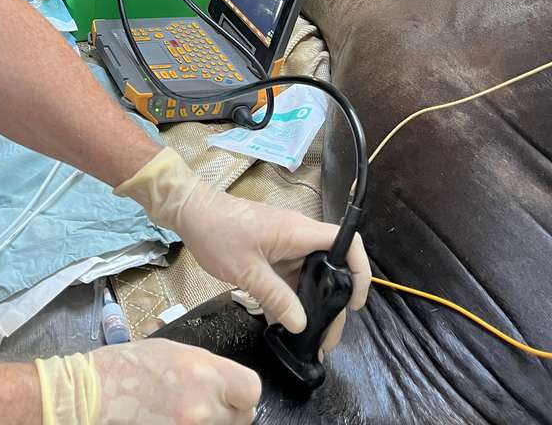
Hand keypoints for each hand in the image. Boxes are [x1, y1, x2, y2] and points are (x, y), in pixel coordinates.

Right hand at [35, 338, 259, 424]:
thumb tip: (226, 383)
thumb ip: (207, 368)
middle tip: (206, 403)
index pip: (252, 389)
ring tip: (184, 411)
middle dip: (228, 410)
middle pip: (242, 417)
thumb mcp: (175, 352)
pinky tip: (173, 419)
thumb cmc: (127, 366)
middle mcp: (204, 404)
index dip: (242, 391)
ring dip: (212, 421)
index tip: (233, 392)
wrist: (94, 393)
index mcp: (205, 372)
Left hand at [116, 149, 369, 342]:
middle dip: (333, 303)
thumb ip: (276, 298)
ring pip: (309, 275)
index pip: (345, 243)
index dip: (360, 270)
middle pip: (330, 268)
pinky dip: (289, 297)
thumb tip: (302, 325)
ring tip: (309, 340)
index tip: (355, 303)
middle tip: (327, 340)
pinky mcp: (271, 250)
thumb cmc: (218, 233)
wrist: (190, 211)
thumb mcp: (246, 271)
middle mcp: (298, 235)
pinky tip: (283, 325)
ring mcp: (285, 242)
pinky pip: (290, 275)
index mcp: (299, 232)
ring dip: (310, 305)